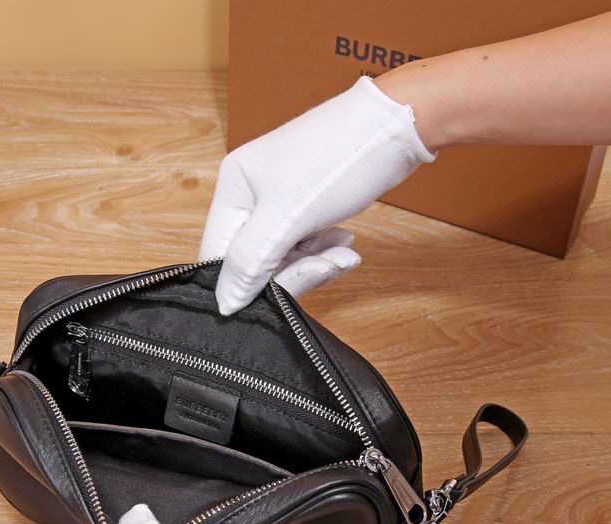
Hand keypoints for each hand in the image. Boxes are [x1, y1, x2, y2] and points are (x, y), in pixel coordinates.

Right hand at [200, 76, 434, 313]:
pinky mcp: (307, 205)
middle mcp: (251, 195)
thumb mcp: (287, 218)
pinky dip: (325, 250)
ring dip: (315, 263)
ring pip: (283, 257)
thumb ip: (250, 262)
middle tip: (326, 268)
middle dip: (292, 271)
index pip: (218, 256)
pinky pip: (305, 245)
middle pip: (254, 260)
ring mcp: (280, 200)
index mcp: (233, 189)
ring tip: (344, 253)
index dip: (242, 283)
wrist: (400, 125)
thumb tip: (224, 304)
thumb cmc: (340, 159)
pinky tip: (345, 242)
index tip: (274, 295)